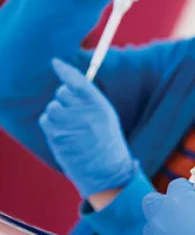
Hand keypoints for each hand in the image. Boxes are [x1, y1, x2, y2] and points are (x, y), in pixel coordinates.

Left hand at [38, 59, 136, 197]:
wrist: (107, 172)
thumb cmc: (107, 144)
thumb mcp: (107, 118)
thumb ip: (90, 101)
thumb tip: (70, 83)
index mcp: (100, 107)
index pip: (79, 82)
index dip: (66, 70)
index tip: (56, 62)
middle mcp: (85, 114)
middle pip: (62, 93)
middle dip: (64, 100)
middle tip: (74, 114)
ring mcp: (70, 125)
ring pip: (52, 107)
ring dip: (56, 114)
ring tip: (70, 127)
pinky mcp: (57, 137)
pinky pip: (46, 121)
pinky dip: (51, 126)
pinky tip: (63, 135)